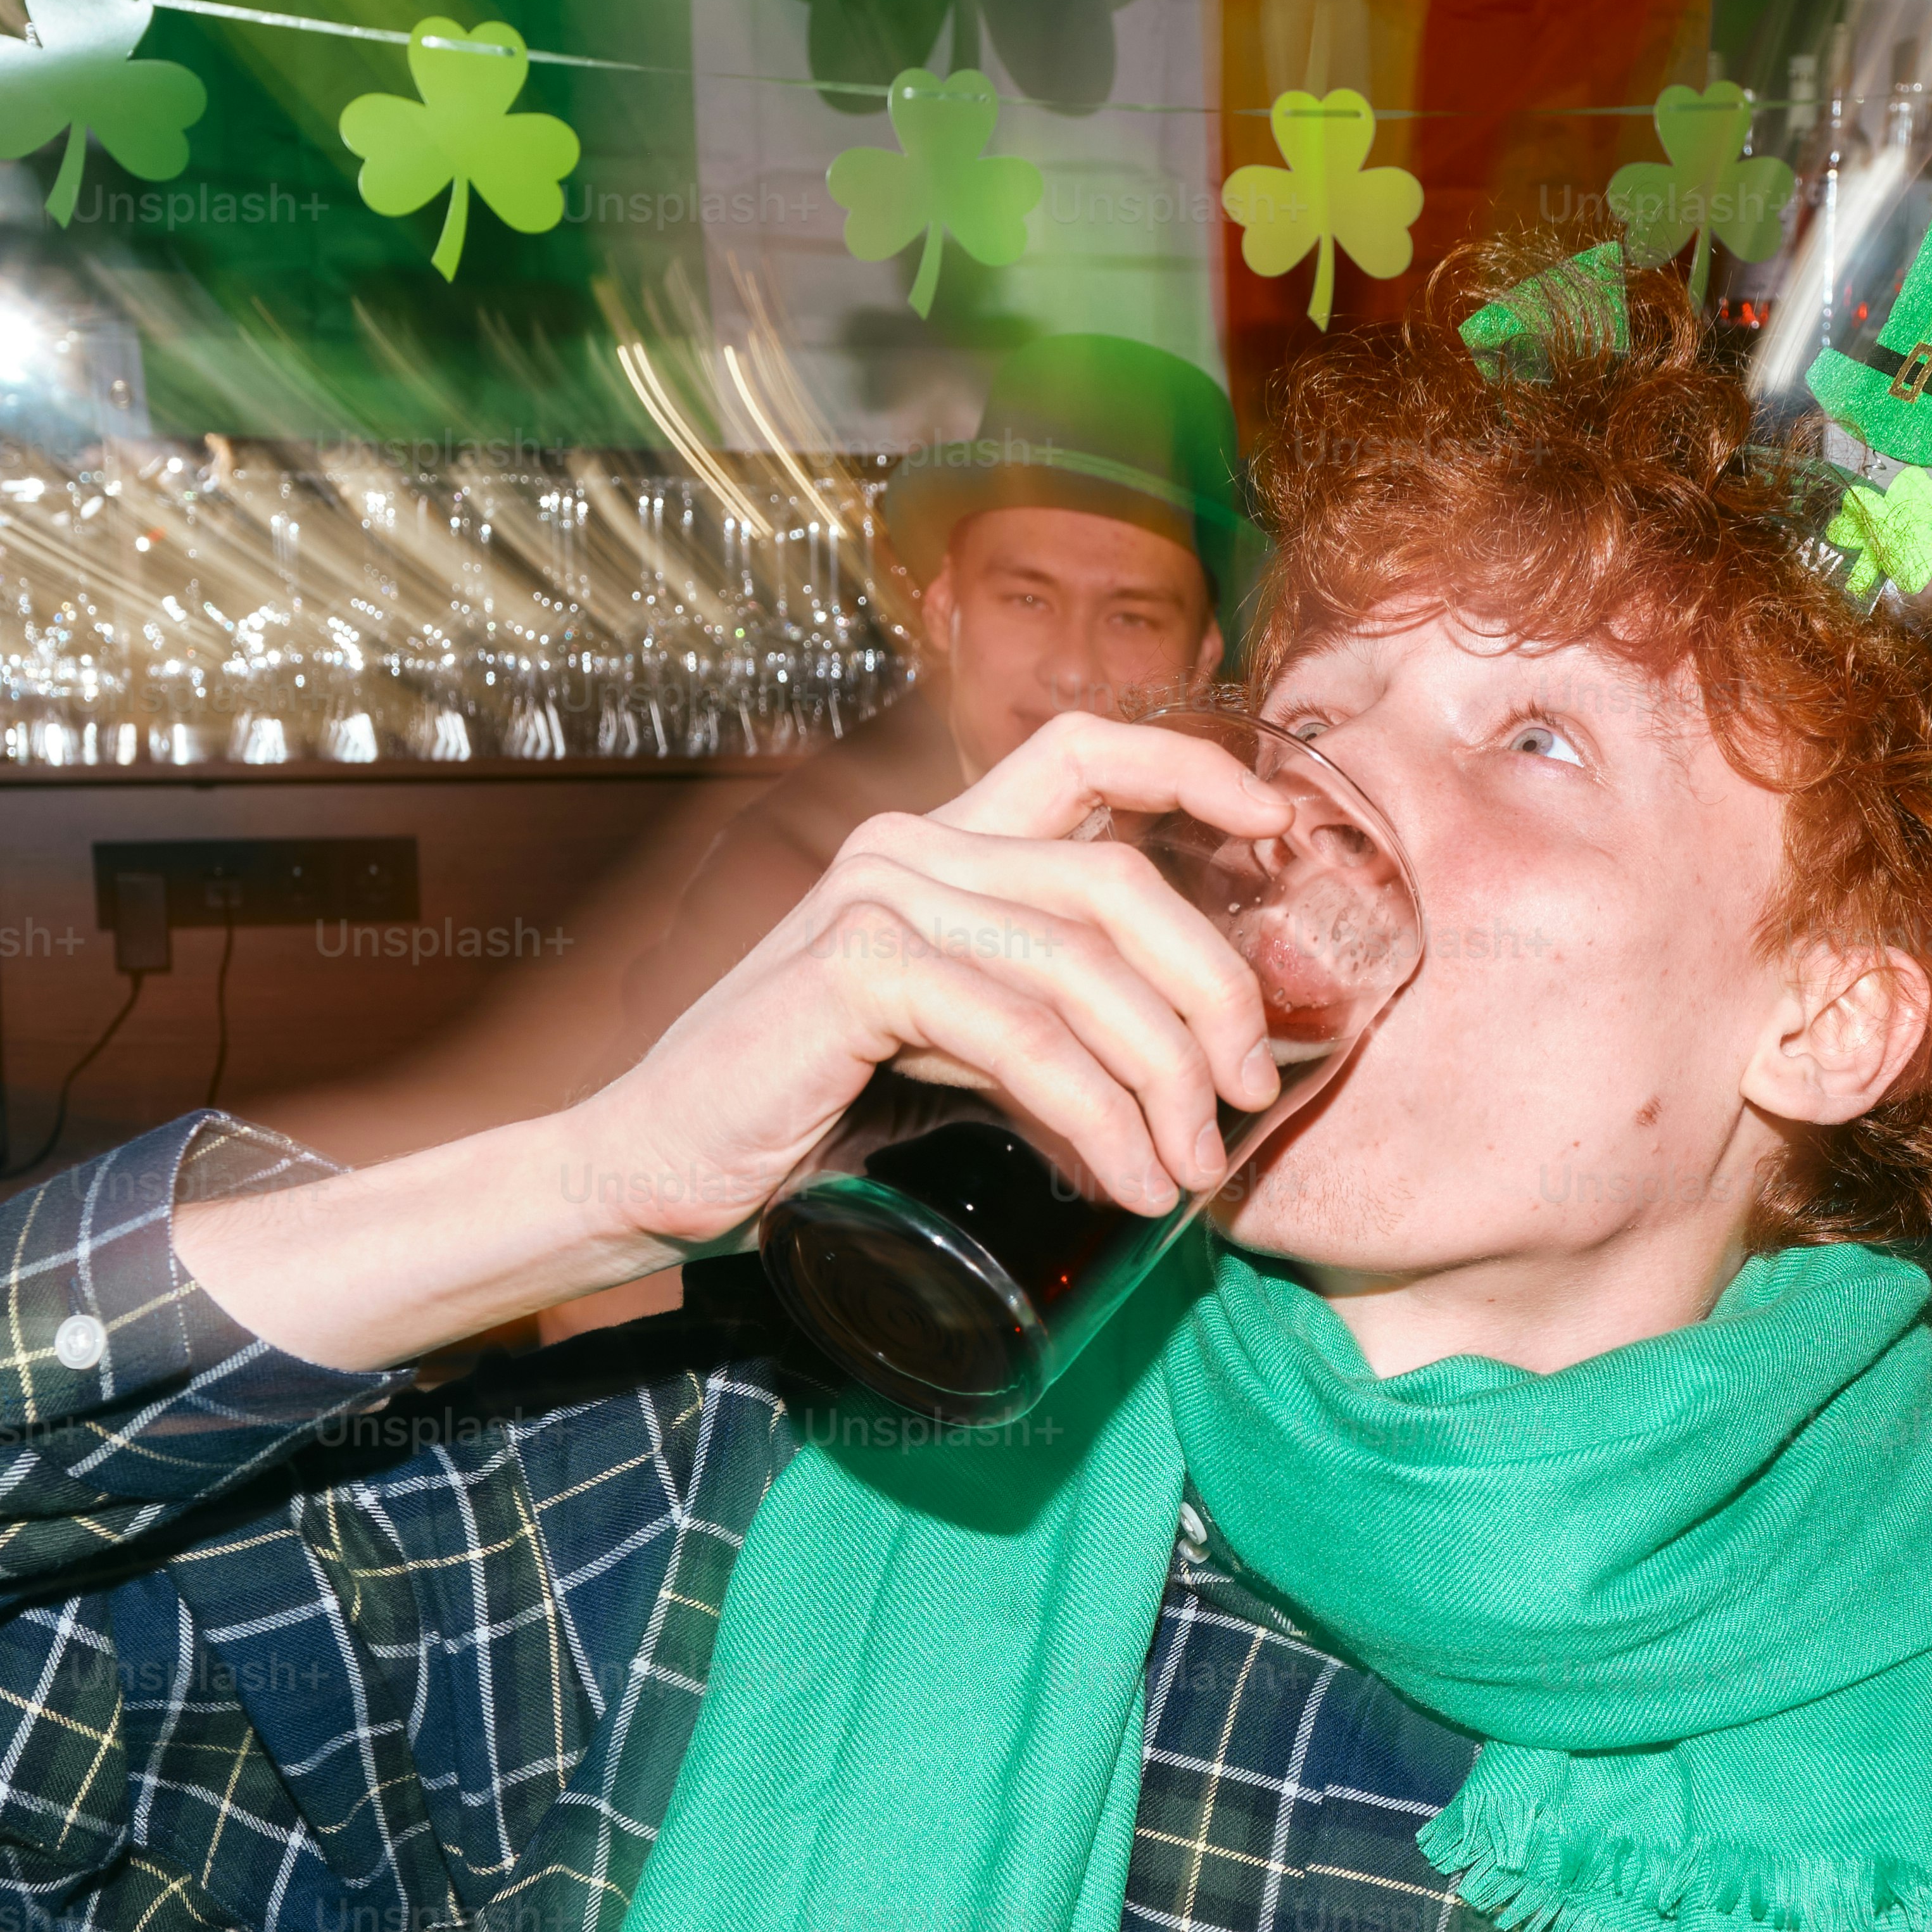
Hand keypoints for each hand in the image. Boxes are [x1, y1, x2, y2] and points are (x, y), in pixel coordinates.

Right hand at [563, 710, 1292, 1249]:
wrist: (654, 1170)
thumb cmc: (805, 1117)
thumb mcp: (953, 1052)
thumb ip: (1047, 1025)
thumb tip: (1184, 1075)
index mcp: (938, 844)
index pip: (1084, 751)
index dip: (1192, 767)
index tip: (1277, 827)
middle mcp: (910, 847)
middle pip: (1120, 880)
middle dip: (1212, 989)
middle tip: (1244, 1094)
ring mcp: (879, 897)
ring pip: (1085, 966)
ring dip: (1161, 1081)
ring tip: (1184, 1172)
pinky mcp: (856, 970)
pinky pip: (1023, 1033)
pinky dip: (1093, 1114)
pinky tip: (1119, 1180)